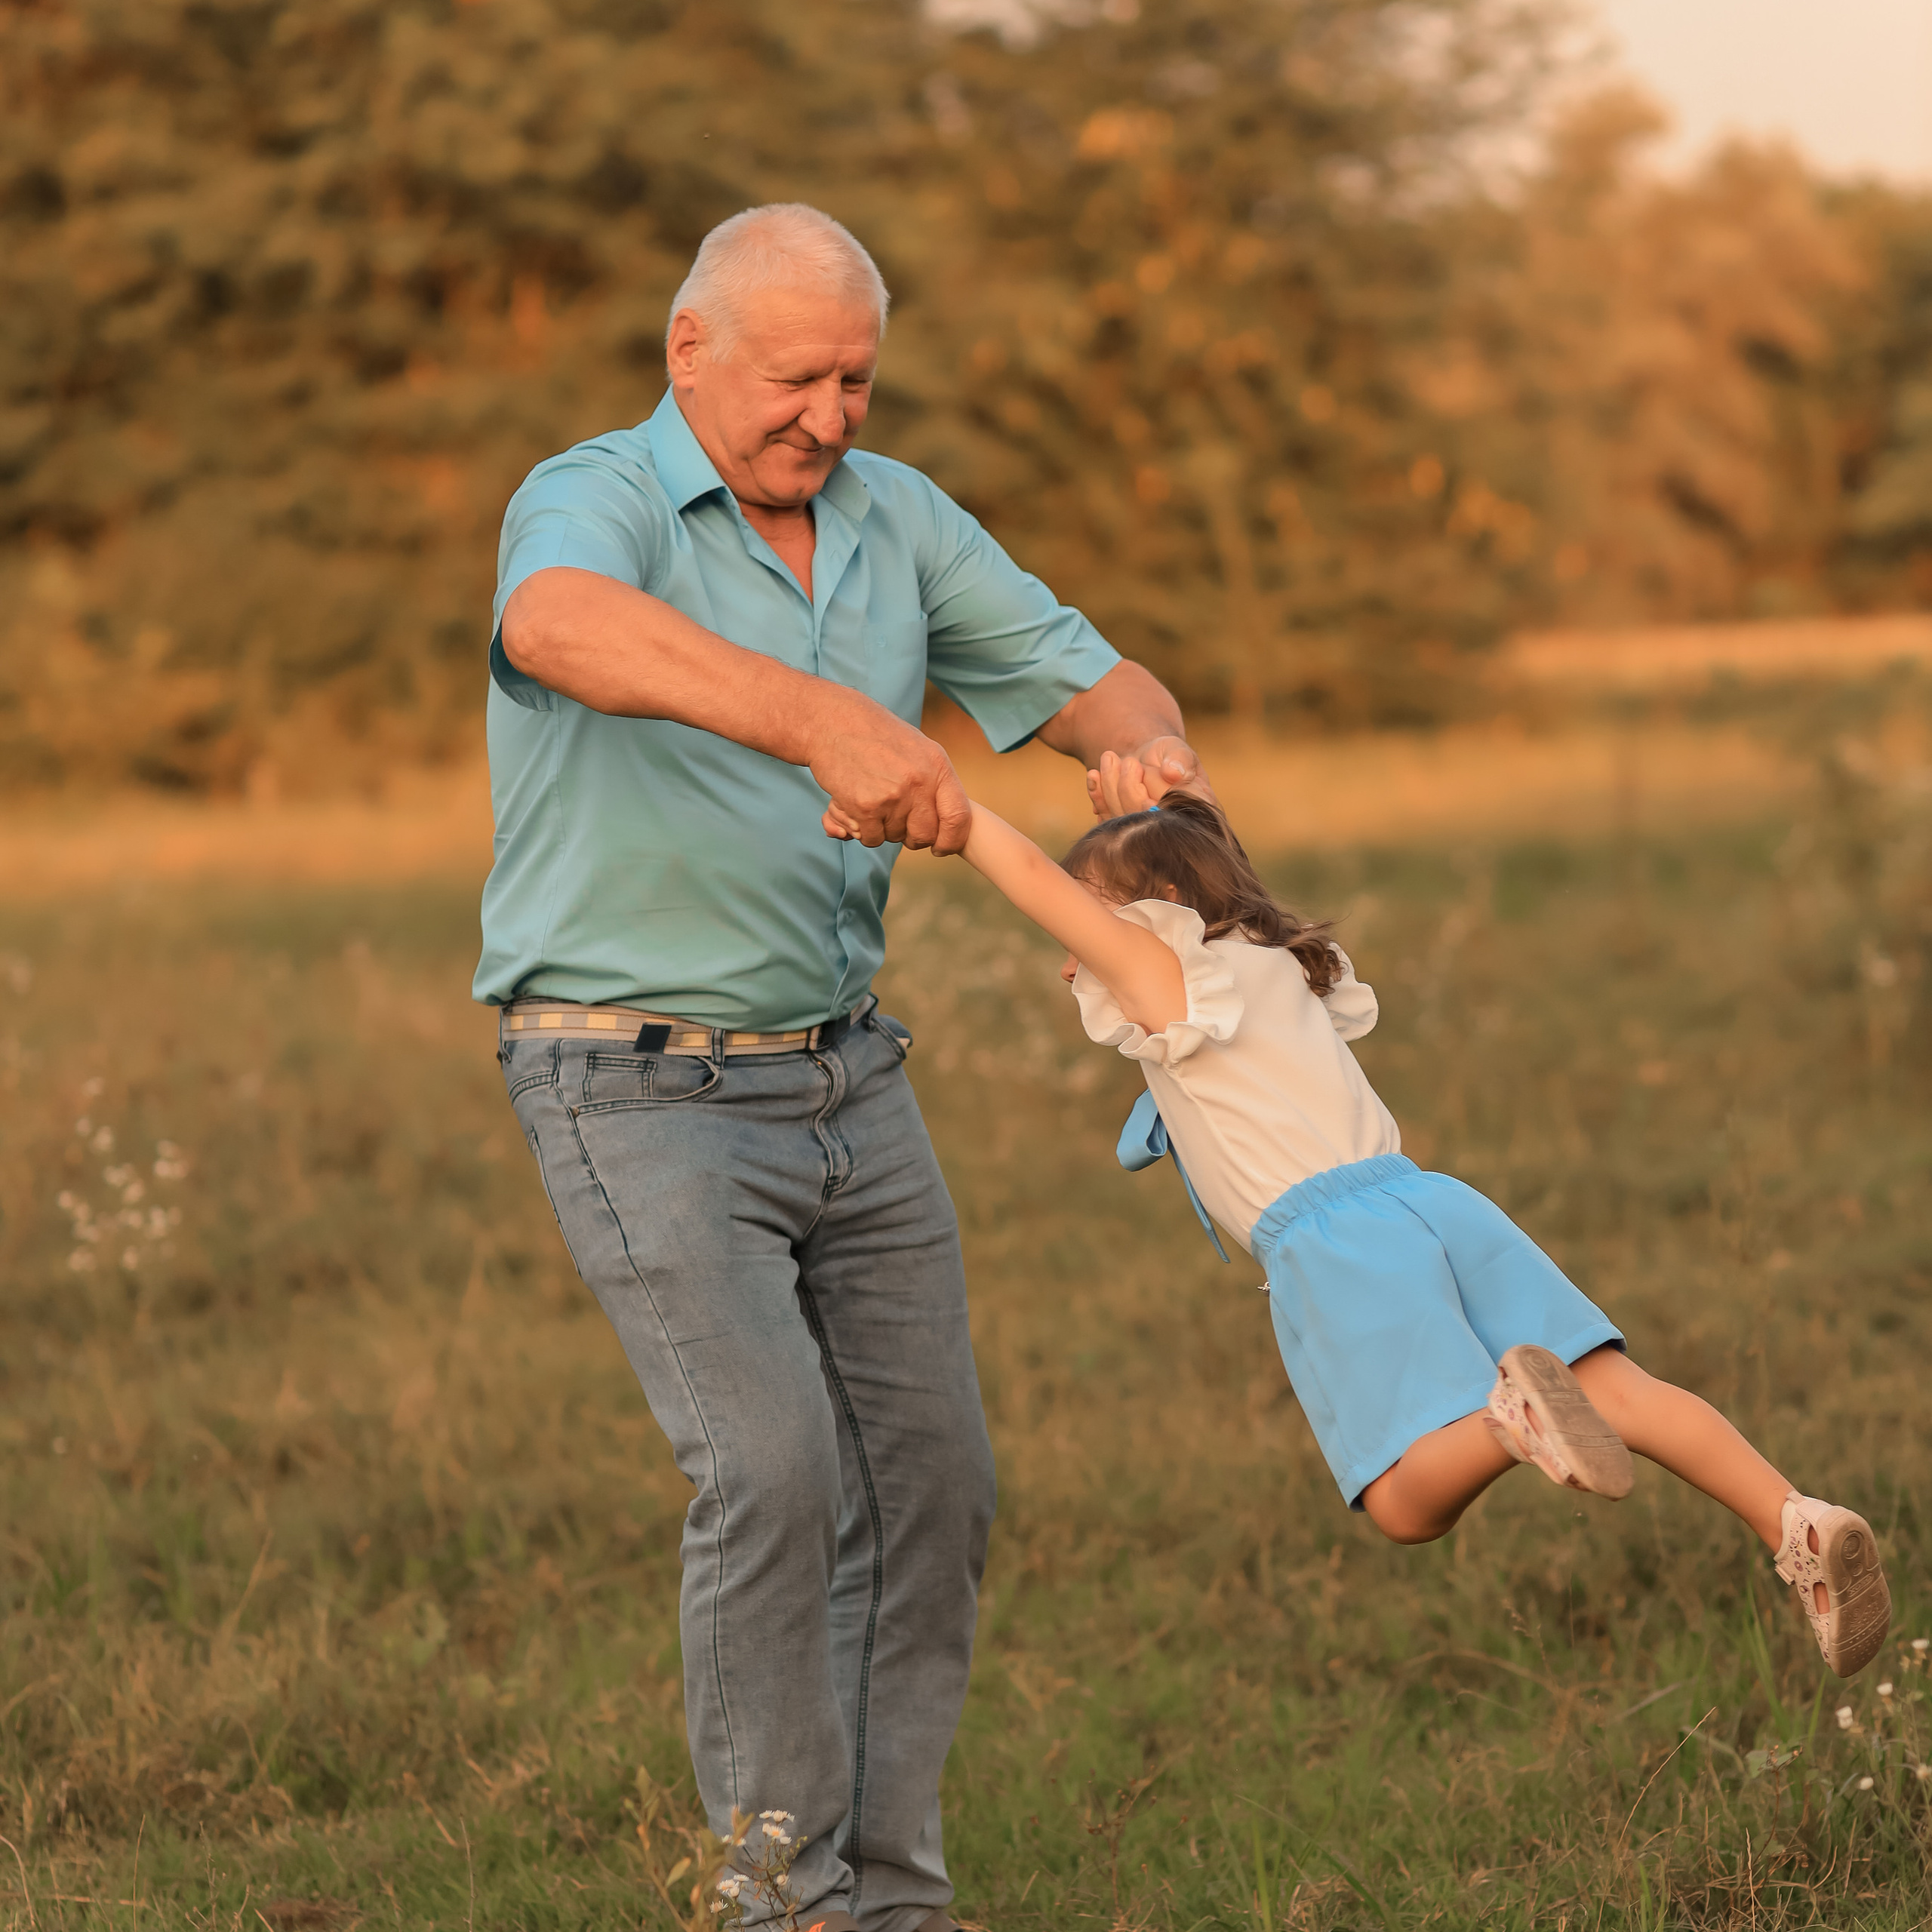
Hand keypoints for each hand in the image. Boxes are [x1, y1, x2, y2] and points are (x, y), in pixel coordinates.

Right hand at [807, 695, 971, 853]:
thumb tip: (947, 824)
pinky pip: (872, 838)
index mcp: (937, 766)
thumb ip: (935, 783)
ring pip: (896, 837)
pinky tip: (855, 806)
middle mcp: (919, 782)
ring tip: (871, 799)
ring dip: (883, 828)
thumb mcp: (918, 749)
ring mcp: (892, 796)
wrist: (833, 723)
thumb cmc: (876, 736)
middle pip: (925, 835)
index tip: (941, 847)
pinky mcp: (865, 807)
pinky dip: (862, 830)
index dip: (951, 840)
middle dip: (911, 837)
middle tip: (896, 821)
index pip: (958, 817)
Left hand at [1085, 737, 1215, 818]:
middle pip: (1141, 816)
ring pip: (1122, 817)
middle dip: (1125, 785)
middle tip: (1118, 758)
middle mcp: (1172, 828)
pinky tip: (1093, 776)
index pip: (1167, 810)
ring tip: (1108, 758)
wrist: (1152, 761)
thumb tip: (1173, 773)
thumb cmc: (1170, 755)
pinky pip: (1108, 819)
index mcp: (1194, 810)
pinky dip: (1098, 797)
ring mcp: (1146, 832)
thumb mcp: (1178, 750)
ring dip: (1108, 786)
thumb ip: (1180, 759)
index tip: (1133, 765)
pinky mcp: (1126, 830)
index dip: (1146, 793)